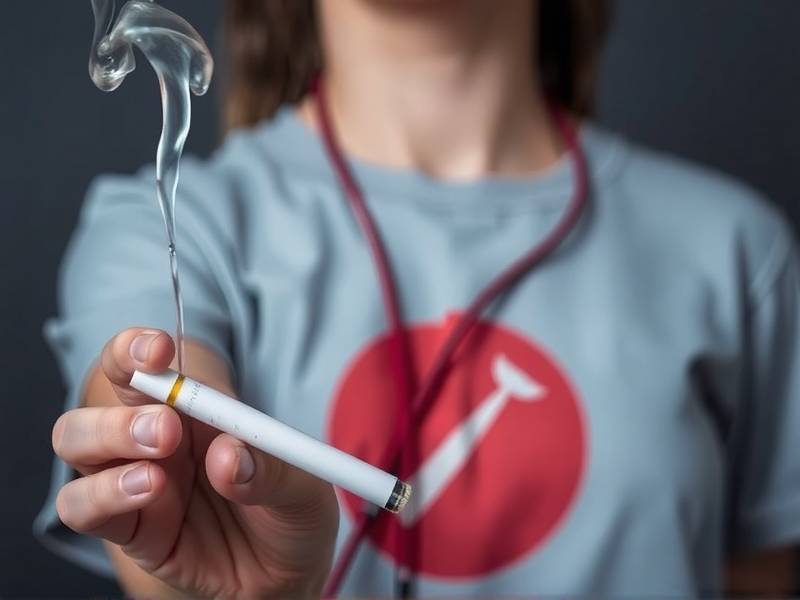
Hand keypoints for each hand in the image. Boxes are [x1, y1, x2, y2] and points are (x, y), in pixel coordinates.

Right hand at [52, 328, 338, 597]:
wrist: (289, 575)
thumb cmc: (292, 514)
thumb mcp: (302, 488)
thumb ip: (270, 469)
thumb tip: (228, 456)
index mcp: (195, 411)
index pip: (145, 365)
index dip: (137, 349)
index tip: (158, 350)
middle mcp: (157, 440)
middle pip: (98, 406)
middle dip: (120, 412)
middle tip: (167, 428)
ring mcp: (138, 483)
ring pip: (76, 445)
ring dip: (108, 446)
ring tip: (156, 473)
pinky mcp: (132, 530)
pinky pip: (85, 509)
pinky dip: (105, 497)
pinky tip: (150, 495)